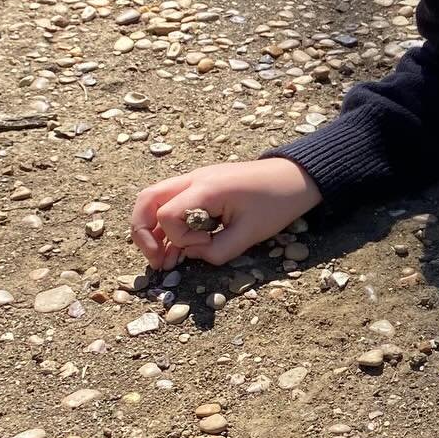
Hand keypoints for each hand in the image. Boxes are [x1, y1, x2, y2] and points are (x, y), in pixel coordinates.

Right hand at [130, 158, 322, 269]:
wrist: (296, 177)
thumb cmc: (277, 203)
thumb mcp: (250, 235)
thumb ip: (216, 251)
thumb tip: (190, 255)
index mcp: (207, 188)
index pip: (168, 214)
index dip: (178, 238)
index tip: (203, 245)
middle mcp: (194, 179)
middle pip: (147, 200)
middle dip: (143, 232)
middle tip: (155, 260)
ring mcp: (196, 179)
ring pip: (154, 199)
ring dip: (151, 229)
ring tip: (162, 258)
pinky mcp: (201, 186)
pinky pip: (171, 202)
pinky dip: (167, 224)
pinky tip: (176, 247)